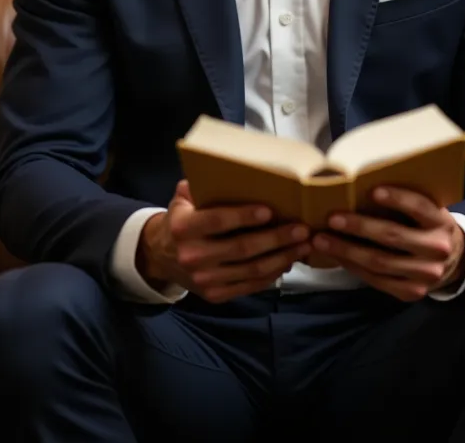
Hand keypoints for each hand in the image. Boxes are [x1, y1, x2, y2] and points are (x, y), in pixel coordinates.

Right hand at [135, 180, 311, 303]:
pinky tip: (287, 262)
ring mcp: (204, 279)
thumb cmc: (182, 219)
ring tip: (303, 246)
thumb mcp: (183, 198)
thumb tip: (234, 169)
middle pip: (242, 248)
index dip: (244, 216)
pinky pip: (249, 286)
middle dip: (276, 239)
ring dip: (281, 258)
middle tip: (301, 229)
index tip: (270, 211)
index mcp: (184, 227)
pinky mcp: (215, 295)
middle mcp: (193, 256)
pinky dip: (272, 275)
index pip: (218, 221)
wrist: (161, 257)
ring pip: (251, 270)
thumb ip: (202, 185)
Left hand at [312, 186, 464, 301]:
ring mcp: (425, 275)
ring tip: (322, 240)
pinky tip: (337, 256)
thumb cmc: (427, 225)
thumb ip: (405, 203)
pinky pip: (377, 280)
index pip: (419, 207)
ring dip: (347, 251)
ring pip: (380, 262)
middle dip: (358, 227)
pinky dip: (353, 267)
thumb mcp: (427, 210)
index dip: (397, 198)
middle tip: (332, 218)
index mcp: (441, 222)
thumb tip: (358, 186)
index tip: (371, 191)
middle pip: (393, 237)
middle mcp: (437, 249)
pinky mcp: (412, 292)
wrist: (453, 261)